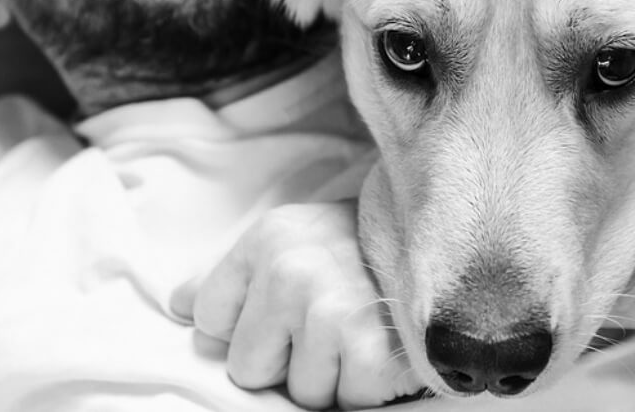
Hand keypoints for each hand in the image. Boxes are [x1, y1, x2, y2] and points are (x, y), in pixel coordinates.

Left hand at [171, 202, 422, 409]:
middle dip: (286, 360)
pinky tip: (385, 348)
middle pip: (246, 367)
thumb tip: (176, 304)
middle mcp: (291, 271)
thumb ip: (237, 277)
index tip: (284, 314)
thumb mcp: (297, 242)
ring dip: (332, 376)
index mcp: (268, 240)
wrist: (457, 247)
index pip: (208, 317)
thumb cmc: (367, 252)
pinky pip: (345, 403)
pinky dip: (367, 388)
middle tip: (330, 326)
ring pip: (298, 392)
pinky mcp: (368, 352)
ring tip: (361, 334)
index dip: (245, 328)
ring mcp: (329, 313)